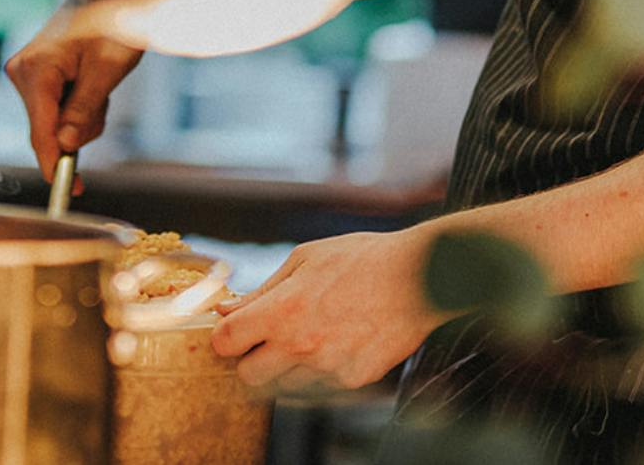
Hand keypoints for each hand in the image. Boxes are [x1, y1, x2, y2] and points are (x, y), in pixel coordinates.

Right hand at [2, 11, 142, 181]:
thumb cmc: (112, 26)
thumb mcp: (106, 70)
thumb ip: (83, 110)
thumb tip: (64, 145)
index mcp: (36, 69)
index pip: (40, 129)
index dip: (54, 163)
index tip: (68, 188)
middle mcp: (22, 71)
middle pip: (46, 128)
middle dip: (77, 128)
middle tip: (102, 101)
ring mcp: (25, 73)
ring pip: (51, 122)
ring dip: (80, 116)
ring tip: (98, 84)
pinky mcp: (33, 75)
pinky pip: (52, 108)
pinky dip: (74, 106)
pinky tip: (87, 82)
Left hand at [210, 226, 443, 393]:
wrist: (417, 277)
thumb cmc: (360, 259)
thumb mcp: (304, 259)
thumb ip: (262, 291)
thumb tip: (226, 310)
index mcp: (282, 311)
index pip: (226, 341)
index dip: (225, 336)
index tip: (233, 331)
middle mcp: (301, 346)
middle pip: (248, 376)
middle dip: (251, 358)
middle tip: (267, 338)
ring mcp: (328, 368)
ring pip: (284, 384)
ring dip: (286, 365)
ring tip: (310, 334)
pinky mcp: (353, 380)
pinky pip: (321, 384)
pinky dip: (321, 368)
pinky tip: (338, 340)